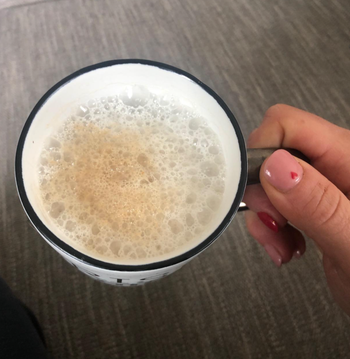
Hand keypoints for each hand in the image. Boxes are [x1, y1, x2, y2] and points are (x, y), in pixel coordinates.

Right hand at [243, 104, 349, 315]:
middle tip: (276, 225)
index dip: (263, 152)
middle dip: (262, 191)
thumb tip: (273, 165)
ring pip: (268, 180)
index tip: (261, 194)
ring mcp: (322, 185)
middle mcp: (335, 164)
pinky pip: (275, 201)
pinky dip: (271, 226)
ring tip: (283, 245)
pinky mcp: (311, 204)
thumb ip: (320, 205)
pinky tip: (287, 245)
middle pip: (273, 152)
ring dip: (265, 215)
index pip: (289, 125)